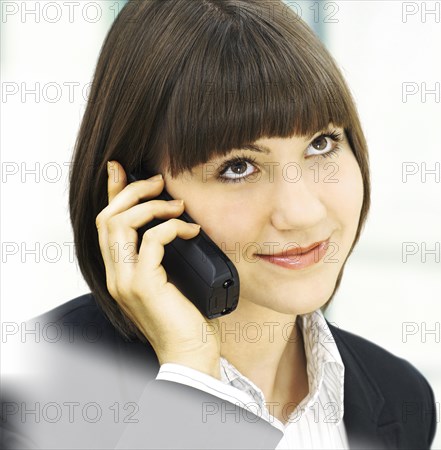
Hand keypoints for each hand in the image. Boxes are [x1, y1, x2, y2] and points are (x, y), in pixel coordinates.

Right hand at [95, 160, 220, 377]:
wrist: (191, 353)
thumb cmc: (188, 318)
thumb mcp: (173, 279)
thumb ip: (166, 256)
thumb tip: (179, 224)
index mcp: (120, 272)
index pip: (106, 225)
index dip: (112, 193)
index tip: (121, 169)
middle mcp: (115, 275)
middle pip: (108, 218)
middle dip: (132, 191)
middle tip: (158, 181)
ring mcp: (125, 281)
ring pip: (120, 225)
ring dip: (151, 206)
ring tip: (177, 205)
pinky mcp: (143, 285)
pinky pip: (151, 241)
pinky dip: (172, 227)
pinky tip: (191, 230)